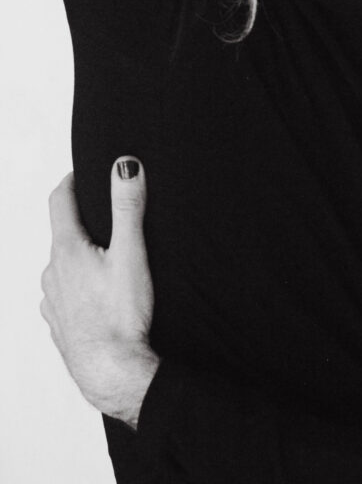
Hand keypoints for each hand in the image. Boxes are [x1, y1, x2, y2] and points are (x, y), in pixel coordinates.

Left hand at [40, 158, 159, 429]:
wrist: (112, 373)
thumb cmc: (122, 315)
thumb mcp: (132, 253)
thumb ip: (128, 206)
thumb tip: (125, 165)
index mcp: (67, 250)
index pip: (58, 202)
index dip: (70, 182)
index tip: (80, 173)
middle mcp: (52, 273)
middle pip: (62, 235)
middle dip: (82, 223)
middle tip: (107, 219)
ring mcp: (52, 301)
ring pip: (62, 267)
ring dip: (80, 257)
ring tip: (107, 259)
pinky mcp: (59, 325)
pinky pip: (64, 296)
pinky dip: (78, 286)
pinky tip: (98, 295)